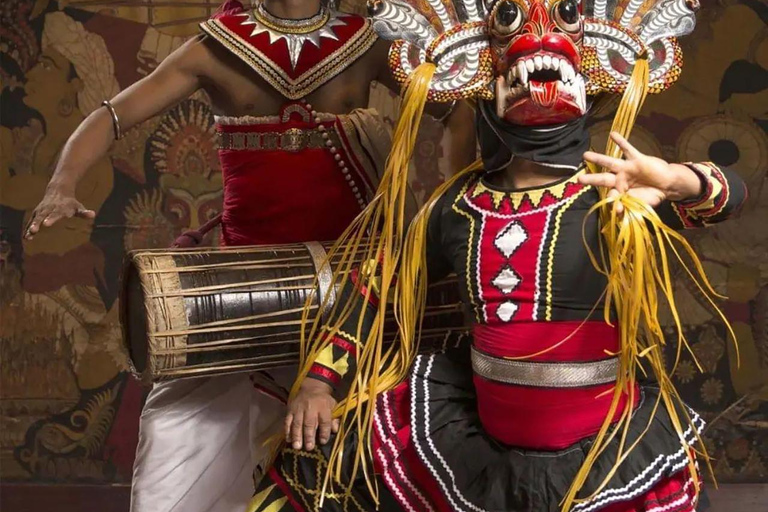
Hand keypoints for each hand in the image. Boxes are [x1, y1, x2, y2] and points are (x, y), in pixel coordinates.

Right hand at [24, 186, 94, 239]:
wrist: (58, 191)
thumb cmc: (70, 202)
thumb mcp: (78, 207)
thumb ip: (84, 212)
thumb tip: (93, 215)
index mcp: (59, 209)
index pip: (55, 214)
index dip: (51, 219)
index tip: (46, 224)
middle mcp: (48, 209)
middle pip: (42, 216)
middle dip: (37, 223)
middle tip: (34, 230)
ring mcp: (41, 211)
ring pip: (34, 219)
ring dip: (31, 227)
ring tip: (28, 236)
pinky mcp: (36, 213)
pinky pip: (31, 221)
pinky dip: (28, 228)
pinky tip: (25, 237)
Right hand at [285, 378, 338, 450]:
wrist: (311, 388)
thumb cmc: (323, 401)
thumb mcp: (333, 406)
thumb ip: (334, 418)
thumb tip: (335, 430)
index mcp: (323, 407)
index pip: (325, 421)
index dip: (324, 432)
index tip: (322, 441)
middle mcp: (311, 407)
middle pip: (309, 423)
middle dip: (309, 436)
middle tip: (309, 447)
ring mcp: (299, 408)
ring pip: (297, 423)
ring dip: (297, 435)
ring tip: (297, 447)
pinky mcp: (290, 409)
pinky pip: (288, 420)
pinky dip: (287, 430)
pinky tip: (288, 439)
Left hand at [580, 132, 702, 212]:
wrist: (669, 185)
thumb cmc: (653, 195)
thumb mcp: (640, 204)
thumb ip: (628, 207)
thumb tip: (617, 210)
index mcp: (620, 191)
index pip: (610, 195)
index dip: (612, 201)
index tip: (618, 208)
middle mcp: (620, 179)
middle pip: (602, 179)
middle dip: (591, 179)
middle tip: (578, 179)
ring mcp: (627, 168)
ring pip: (609, 162)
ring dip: (597, 158)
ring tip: (585, 155)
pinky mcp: (637, 159)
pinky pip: (627, 149)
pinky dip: (621, 142)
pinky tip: (612, 134)